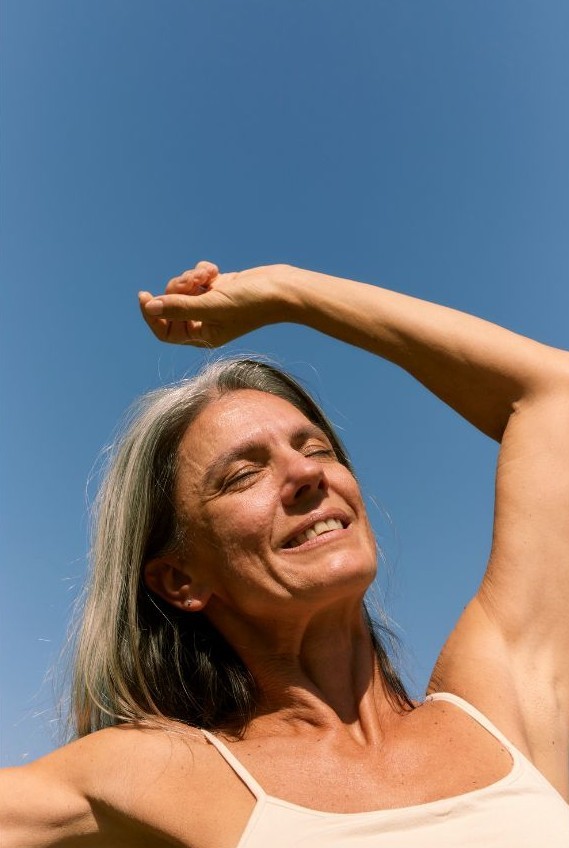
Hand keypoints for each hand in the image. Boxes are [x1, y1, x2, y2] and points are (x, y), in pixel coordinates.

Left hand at [139, 261, 290, 346]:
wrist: (281, 289)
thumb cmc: (250, 304)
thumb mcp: (211, 306)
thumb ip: (179, 307)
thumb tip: (150, 307)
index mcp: (202, 336)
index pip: (166, 331)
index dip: (151, 315)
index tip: (144, 295)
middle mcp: (204, 322)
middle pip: (172, 305)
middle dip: (178, 288)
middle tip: (192, 281)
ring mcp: (210, 304)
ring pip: (183, 288)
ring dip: (191, 276)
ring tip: (207, 274)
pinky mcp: (217, 287)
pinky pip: (196, 277)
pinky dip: (201, 271)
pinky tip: (214, 270)